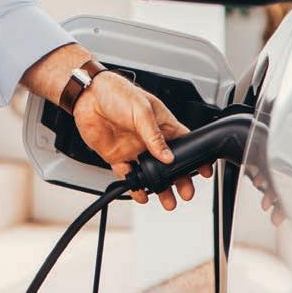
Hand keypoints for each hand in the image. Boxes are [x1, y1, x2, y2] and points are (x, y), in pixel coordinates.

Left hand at [73, 71, 213, 208]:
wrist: (87, 95)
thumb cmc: (116, 91)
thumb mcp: (141, 109)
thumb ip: (154, 136)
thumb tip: (168, 157)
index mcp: (161, 123)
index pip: (184, 142)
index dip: (195, 156)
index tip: (203, 170)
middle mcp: (148, 138)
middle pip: (169, 164)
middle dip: (179, 179)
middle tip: (186, 192)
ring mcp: (133, 148)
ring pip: (151, 173)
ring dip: (159, 187)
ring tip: (168, 200)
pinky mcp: (116, 156)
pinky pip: (128, 176)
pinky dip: (135, 187)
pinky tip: (141, 194)